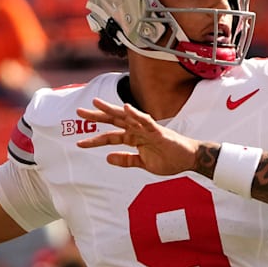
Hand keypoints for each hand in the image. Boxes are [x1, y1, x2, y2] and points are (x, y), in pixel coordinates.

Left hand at [77, 98, 200, 175]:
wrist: (189, 160)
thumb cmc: (169, 159)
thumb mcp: (143, 163)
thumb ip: (126, 160)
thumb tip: (107, 158)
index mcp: (134, 138)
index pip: (110, 136)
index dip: (95, 139)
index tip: (79, 143)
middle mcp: (138, 130)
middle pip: (114, 120)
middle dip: (97, 116)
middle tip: (78, 111)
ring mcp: (147, 129)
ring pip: (126, 116)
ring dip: (111, 109)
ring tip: (96, 103)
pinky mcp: (158, 131)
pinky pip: (146, 121)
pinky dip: (136, 114)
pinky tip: (127, 108)